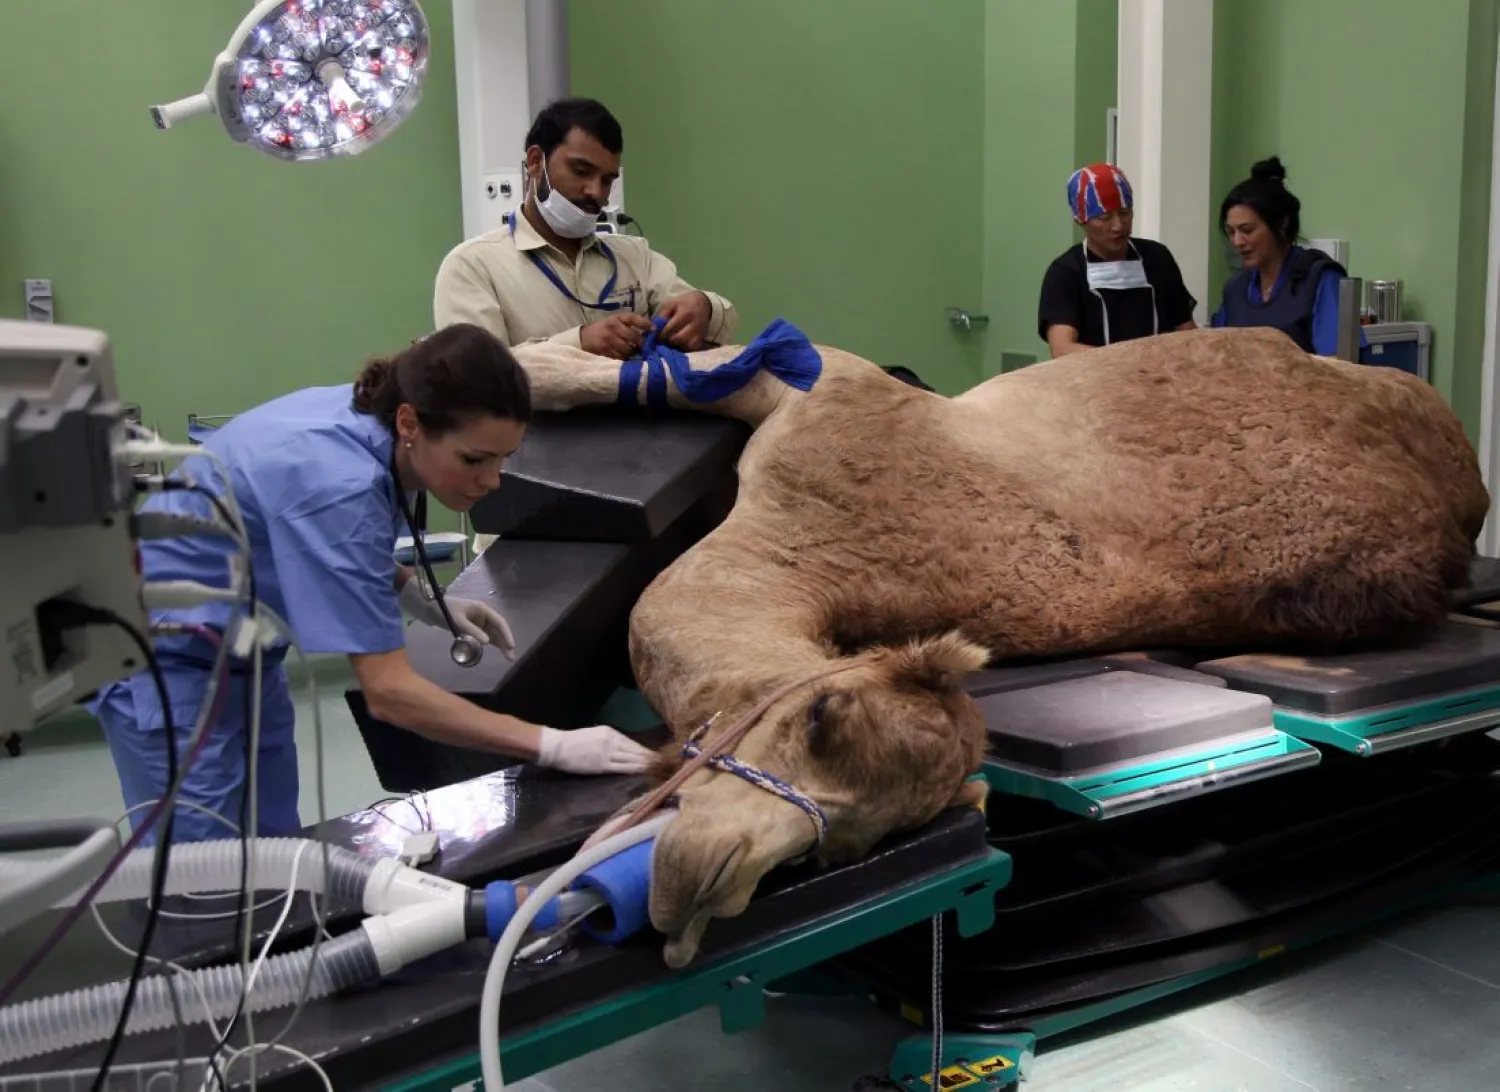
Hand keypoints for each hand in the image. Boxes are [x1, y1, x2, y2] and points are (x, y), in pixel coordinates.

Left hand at [400, 581, 516, 660]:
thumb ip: (473, 631)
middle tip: (511, 657)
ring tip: (507, 657)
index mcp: (483, 609)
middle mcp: (483, 615)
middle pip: (498, 630)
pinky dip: (491, 643)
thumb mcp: (459, 621)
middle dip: (505, 643)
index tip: (511, 646)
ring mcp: (478, 622)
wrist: (431, 608)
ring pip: (493, 634)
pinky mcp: (472, 628)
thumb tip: (488, 642)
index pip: (499, 622)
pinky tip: (497, 651)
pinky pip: (485, 636)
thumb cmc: (445, 610)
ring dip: (500, 645)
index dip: (507, 634)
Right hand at [536, 725, 654, 774]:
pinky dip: (634, 769)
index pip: (633, 743)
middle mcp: (612, 741)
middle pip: (636, 750)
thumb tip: (626, 749)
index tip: (657, 755)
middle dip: (650, 757)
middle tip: (664, 763)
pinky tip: (643, 771)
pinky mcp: (601, 764)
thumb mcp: (595, 735)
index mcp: (610, 732)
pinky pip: (622, 767)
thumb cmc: (574, 742)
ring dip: (645, 763)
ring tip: (658, 768)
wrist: (557, 746)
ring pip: (632, 758)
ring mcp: (607, 753)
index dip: (646, 751)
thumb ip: (610, 741)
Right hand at [580, 312, 654, 358]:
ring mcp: (608, 339)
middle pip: (634, 337)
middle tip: (645, 347)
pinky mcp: (604, 350)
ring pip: (628, 349)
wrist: (583, 337)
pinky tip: (622, 357)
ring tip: (631, 353)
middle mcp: (612, 327)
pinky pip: (620, 357)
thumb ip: (629, 324)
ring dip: (632, 352)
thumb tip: (650, 329)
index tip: (654, 329)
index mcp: (616, 318)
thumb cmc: (603, 329)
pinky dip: (623, 358)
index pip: (633, 318)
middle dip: (641, 344)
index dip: (645, 323)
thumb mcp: (614, 321)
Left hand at [656, 291, 711, 349]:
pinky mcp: (701, 339)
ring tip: (669, 341)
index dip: (660, 334)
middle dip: (667, 340)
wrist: (703, 304)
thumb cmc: (684, 303)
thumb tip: (654, 328)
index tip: (654, 336)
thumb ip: (662, 315)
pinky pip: (690, 348)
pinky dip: (683, 348)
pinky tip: (678, 343)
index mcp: (685, 313)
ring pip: (684, 345)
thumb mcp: (671, 304)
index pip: (670, 328)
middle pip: (677, 338)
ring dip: (674, 345)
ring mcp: (699, 333)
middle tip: (661, 340)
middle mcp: (694, 324)